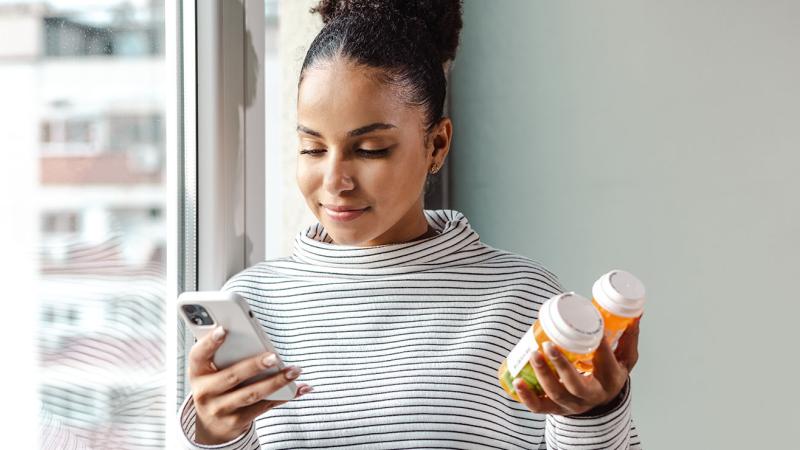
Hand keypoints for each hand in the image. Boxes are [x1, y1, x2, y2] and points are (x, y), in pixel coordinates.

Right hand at [188, 326, 312, 444]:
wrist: (210, 423)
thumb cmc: (215, 385)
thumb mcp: (210, 370)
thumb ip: (224, 352)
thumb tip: (251, 333)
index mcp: (197, 372)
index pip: (198, 355)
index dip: (209, 343)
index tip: (223, 329)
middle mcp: (205, 393)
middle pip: (231, 376)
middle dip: (254, 366)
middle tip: (273, 356)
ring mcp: (220, 409)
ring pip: (251, 394)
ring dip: (276, 382)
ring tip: (294, 370)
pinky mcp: (237, 421)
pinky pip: (264, 407)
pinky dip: (285, 396)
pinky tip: (300, 387)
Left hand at [513, 316, 640, 414]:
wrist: (602, 402)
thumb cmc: (610, 374)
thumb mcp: (624, 358)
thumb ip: (627, 336)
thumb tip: (636, 312)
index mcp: (611, 380)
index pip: (606, 362)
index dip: (600, 346)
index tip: (592, 327)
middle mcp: (592, 396)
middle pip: (576, 384)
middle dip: (561, 366)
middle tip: (548, 345)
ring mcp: (572, 404)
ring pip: (556, 395)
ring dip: (542, 375)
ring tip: (532, 353)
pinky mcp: (556, 409)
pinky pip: (540, 407)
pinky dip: (527, 396)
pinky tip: (517, 381)